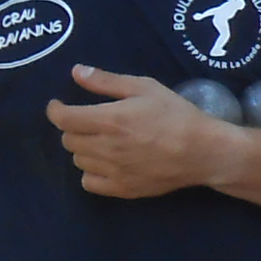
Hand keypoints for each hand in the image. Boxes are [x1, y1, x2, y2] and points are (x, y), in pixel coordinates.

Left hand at [47, 66, 243, 198]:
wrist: (204, 152)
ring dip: (84, 149)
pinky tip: (106, 164)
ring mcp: (112, 171)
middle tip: (90, 122)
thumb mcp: (146, 88)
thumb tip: (76, 72)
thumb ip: (108, 81)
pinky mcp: (122, 189)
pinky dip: (91, 172)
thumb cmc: (177, 115)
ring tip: (102, 142)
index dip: (55, 110)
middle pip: (68, 140)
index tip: (59, 105)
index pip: (63, 118)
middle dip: (74, 128)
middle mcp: (105, 147)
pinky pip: (89, 183)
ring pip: (78, 160)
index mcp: (108, 120)